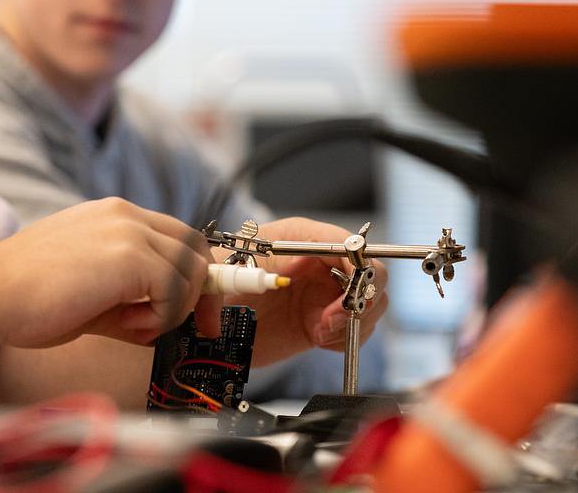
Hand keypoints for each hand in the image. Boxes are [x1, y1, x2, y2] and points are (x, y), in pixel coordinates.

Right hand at [0, 198, 221, 348]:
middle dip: (199, 293)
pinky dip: (161, 317)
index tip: (193, 313)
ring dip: (173, 309)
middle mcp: (125, 215)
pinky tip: (127, 326)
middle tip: (187, 329)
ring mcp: (129, 232)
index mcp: (114, 216)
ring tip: (132, 326)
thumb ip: (129, 295)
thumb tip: (163, 321)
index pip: (178, 238)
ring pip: (191, 271)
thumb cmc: (26, 297)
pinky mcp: (129, 257)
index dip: (192, 277)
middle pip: (195, 250)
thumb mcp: (88, 288)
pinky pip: (174, 290)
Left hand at [221, 218, 387, 366]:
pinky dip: (347, 339)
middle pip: (371, 272)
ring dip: (354, 323)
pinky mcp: (324, 320)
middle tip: (330, 322)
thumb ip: (257, 266)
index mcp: (300, 238)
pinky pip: (358, 328)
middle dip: (361, 300)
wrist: (205, 329)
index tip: (347, 297)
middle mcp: (319, 261)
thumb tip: (289, 271)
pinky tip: (320, 340)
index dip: (358, 268)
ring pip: (371, 302)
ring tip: (320, 332)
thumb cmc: (213, 288)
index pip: (349, 245)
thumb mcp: (229, 272)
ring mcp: (324, 291)